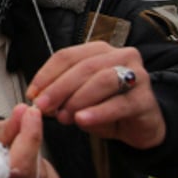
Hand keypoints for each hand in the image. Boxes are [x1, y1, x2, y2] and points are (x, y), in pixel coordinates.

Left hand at [26, 41, 164, 149]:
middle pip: (84, 67)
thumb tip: (38, 98)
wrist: (141, 127)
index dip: (46, 74)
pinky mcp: (145, 99)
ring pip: (102, 80)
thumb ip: (61, 94)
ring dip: (78, 99)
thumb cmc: (108, 107)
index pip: (67, 56)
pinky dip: (98, 112)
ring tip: (63, 116)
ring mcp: (136, 75)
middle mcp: (120, 56)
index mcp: (99, 51)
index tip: (32, 93)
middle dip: (58, 88)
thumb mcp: (79, 98)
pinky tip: (83, 120)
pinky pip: (119, 104)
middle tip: (43, 107)